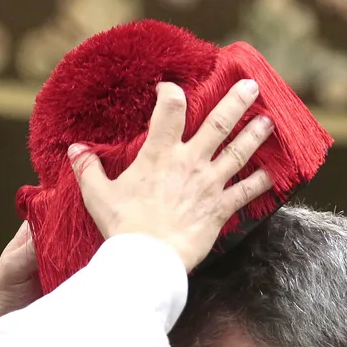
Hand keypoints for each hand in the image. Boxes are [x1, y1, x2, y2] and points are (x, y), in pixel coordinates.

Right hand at [70, 78, 276, 269]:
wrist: (147, 259)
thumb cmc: (123, 227)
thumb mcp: (98, 195)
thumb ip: (88, 169)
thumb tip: (75, 150)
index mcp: (159, 154)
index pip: (170, 108)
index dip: (171, 92)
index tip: (170, 88)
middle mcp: (189, 162)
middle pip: (218, 123)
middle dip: (236, 101)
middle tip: (251, 86)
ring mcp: (209, 184)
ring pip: (239, 152)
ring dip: (256, 134)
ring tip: (269, 121)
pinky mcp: (221, 209)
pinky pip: (247, 192)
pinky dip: (261, 182)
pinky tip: (272, 173)